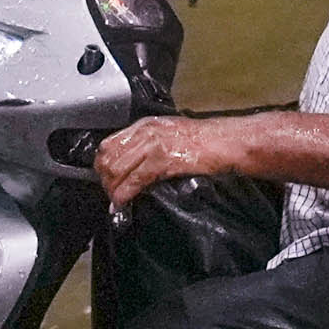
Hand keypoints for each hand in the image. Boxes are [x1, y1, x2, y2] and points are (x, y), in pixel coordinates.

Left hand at [92, 113, 239, 209]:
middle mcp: (146, 132)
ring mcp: (153, 145)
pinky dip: (124, 194)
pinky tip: (123, 203)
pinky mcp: (163, 160)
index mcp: (145, 125)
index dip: (102, 164)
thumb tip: (131, 166)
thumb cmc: (205, 142)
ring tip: (116, 201)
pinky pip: (134, 180)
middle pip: (109, 157)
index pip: (109, 143)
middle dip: (105, 180)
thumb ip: (148, 145)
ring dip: (112, 190)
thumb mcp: (170, 135)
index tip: (106, 179)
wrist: (226, 142)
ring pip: (117, 169)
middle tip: (110, 194)